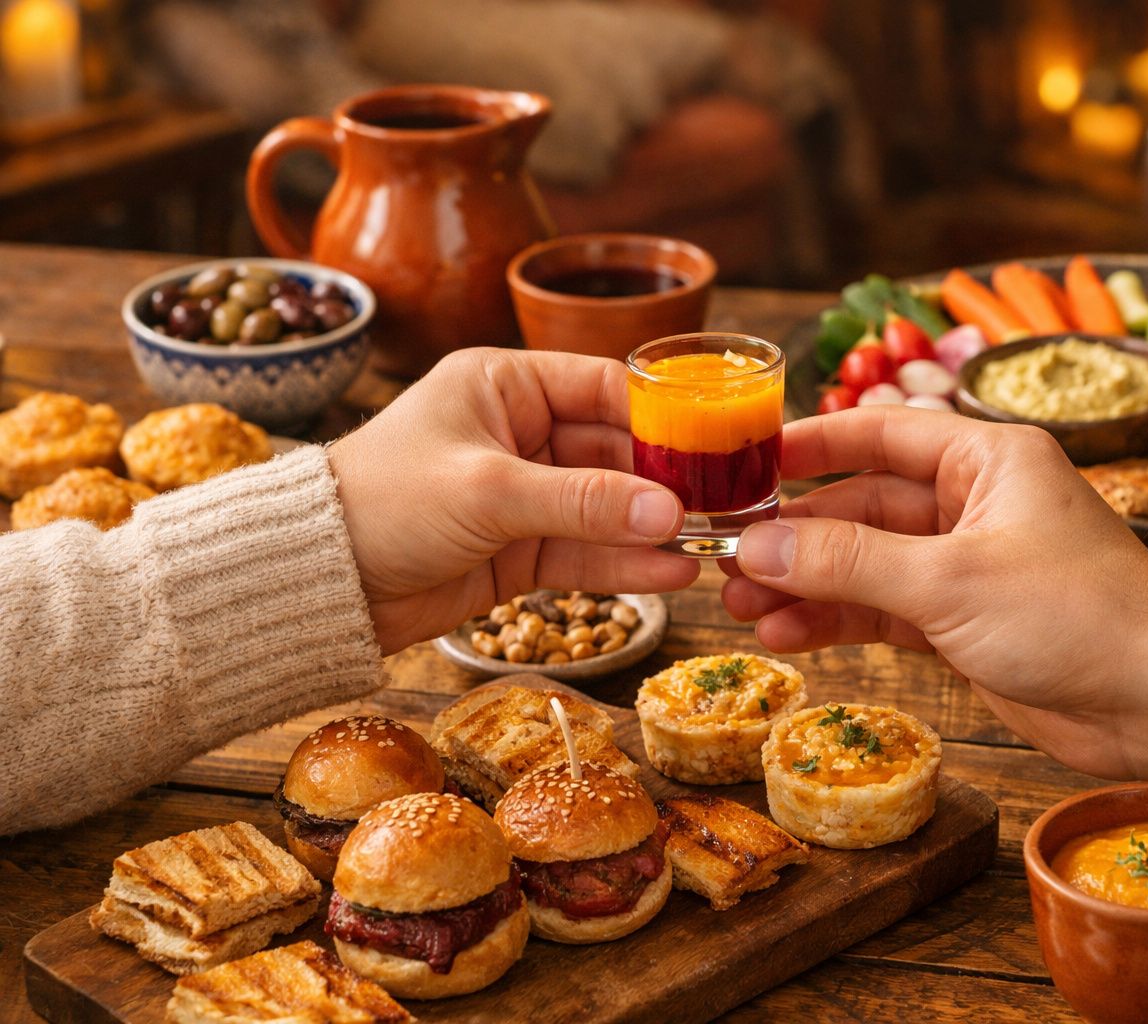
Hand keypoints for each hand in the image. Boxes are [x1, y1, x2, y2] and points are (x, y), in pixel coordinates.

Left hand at [327, 348, 698, 652]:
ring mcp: (522, 495)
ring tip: (712, 545)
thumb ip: (582, 502)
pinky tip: (672, 572)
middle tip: (725, 504)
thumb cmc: (383, 502)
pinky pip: (586, 553)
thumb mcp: (487, 491)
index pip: (605, 387)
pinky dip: (626, 563)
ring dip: (654, 527)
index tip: (717, 442)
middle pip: (616, 452)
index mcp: (505, 385)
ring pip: (607, 508)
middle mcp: (520, 433)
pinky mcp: (519, 551)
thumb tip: (670, 512)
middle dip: (668, 481)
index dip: (663, 417)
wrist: (317, 580)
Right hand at [720, 408, 1147, 779]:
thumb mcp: (950, 579)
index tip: (744, 462)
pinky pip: (885, 611)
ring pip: (867, 565)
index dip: (810, 444)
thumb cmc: (1078, 614)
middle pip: (863, 505)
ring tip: (739, 608)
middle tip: (725, 558)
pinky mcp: (966, 624)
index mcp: (986, 459)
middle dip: (796, 535)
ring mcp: (969, 566)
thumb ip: (848, 563)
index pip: (880, 434)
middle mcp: (975, 503)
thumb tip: (755, 547)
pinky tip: (788, 634)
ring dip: (807, 585)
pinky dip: (839, 622)